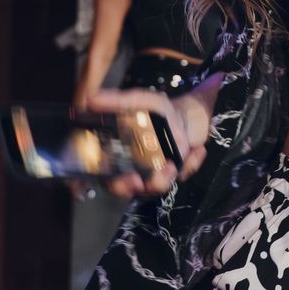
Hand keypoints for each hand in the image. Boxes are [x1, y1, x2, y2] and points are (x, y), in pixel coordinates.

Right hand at [85, 88, 208, 199]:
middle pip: (132, 190)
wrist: (185, 113)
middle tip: (149, 181)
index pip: (109, 178)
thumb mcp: (139, 101)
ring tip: (173, 164)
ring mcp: (156, 173)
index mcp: (120, 156)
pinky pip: (182, 175)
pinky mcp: (175, 173)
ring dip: (165, 180)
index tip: (130, 179)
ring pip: (156, 188)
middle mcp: (135, 169)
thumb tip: (91, 100)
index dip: (116, 184)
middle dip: (141, 188)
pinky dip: (191, 164)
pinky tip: (198, 150)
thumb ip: (117, 101)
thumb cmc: (157, 110)